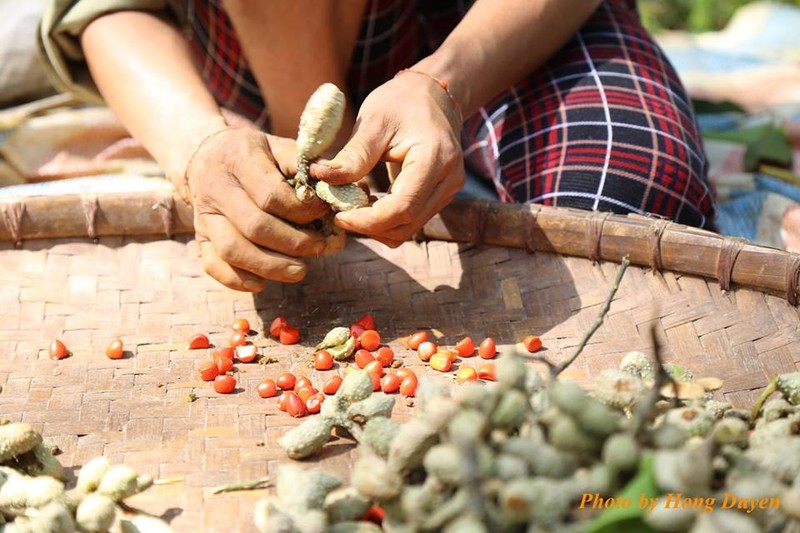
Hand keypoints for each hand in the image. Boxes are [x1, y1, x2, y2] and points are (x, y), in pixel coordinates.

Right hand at [185, 127, 329, 291]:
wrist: (207, 156)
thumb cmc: (255, 154)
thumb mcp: (280, 146)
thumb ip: (309, 166)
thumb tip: (345, 189)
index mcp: (239, 160)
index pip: (271, 196)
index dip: (303, 212)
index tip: (323, 214)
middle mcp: (216, 188)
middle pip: (255, 227)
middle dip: (293, 243)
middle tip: (318, 247)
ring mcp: (204, 216)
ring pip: (233, 250)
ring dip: (270, 267)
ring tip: (299, 271)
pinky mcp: (200, 237)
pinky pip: (213, 265)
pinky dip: (238, 279)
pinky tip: (263, 283)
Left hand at [311, 73, 465, 246]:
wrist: (431, 95)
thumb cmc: (400, 102)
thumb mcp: (373, 122)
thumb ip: (352, 156)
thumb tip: (320, 177)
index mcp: (435, 157)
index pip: (403, 207)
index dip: (368, 220)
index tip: (339, 215)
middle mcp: (448, 179)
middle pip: (406, 223)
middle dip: (369, 226)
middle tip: (339, 211)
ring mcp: (448, 190)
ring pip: (409, 229)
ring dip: (377, 226)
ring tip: (353, 204)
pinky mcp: (441, 195)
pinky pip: (412, 220)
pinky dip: (386, 220)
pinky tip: (368, 202)